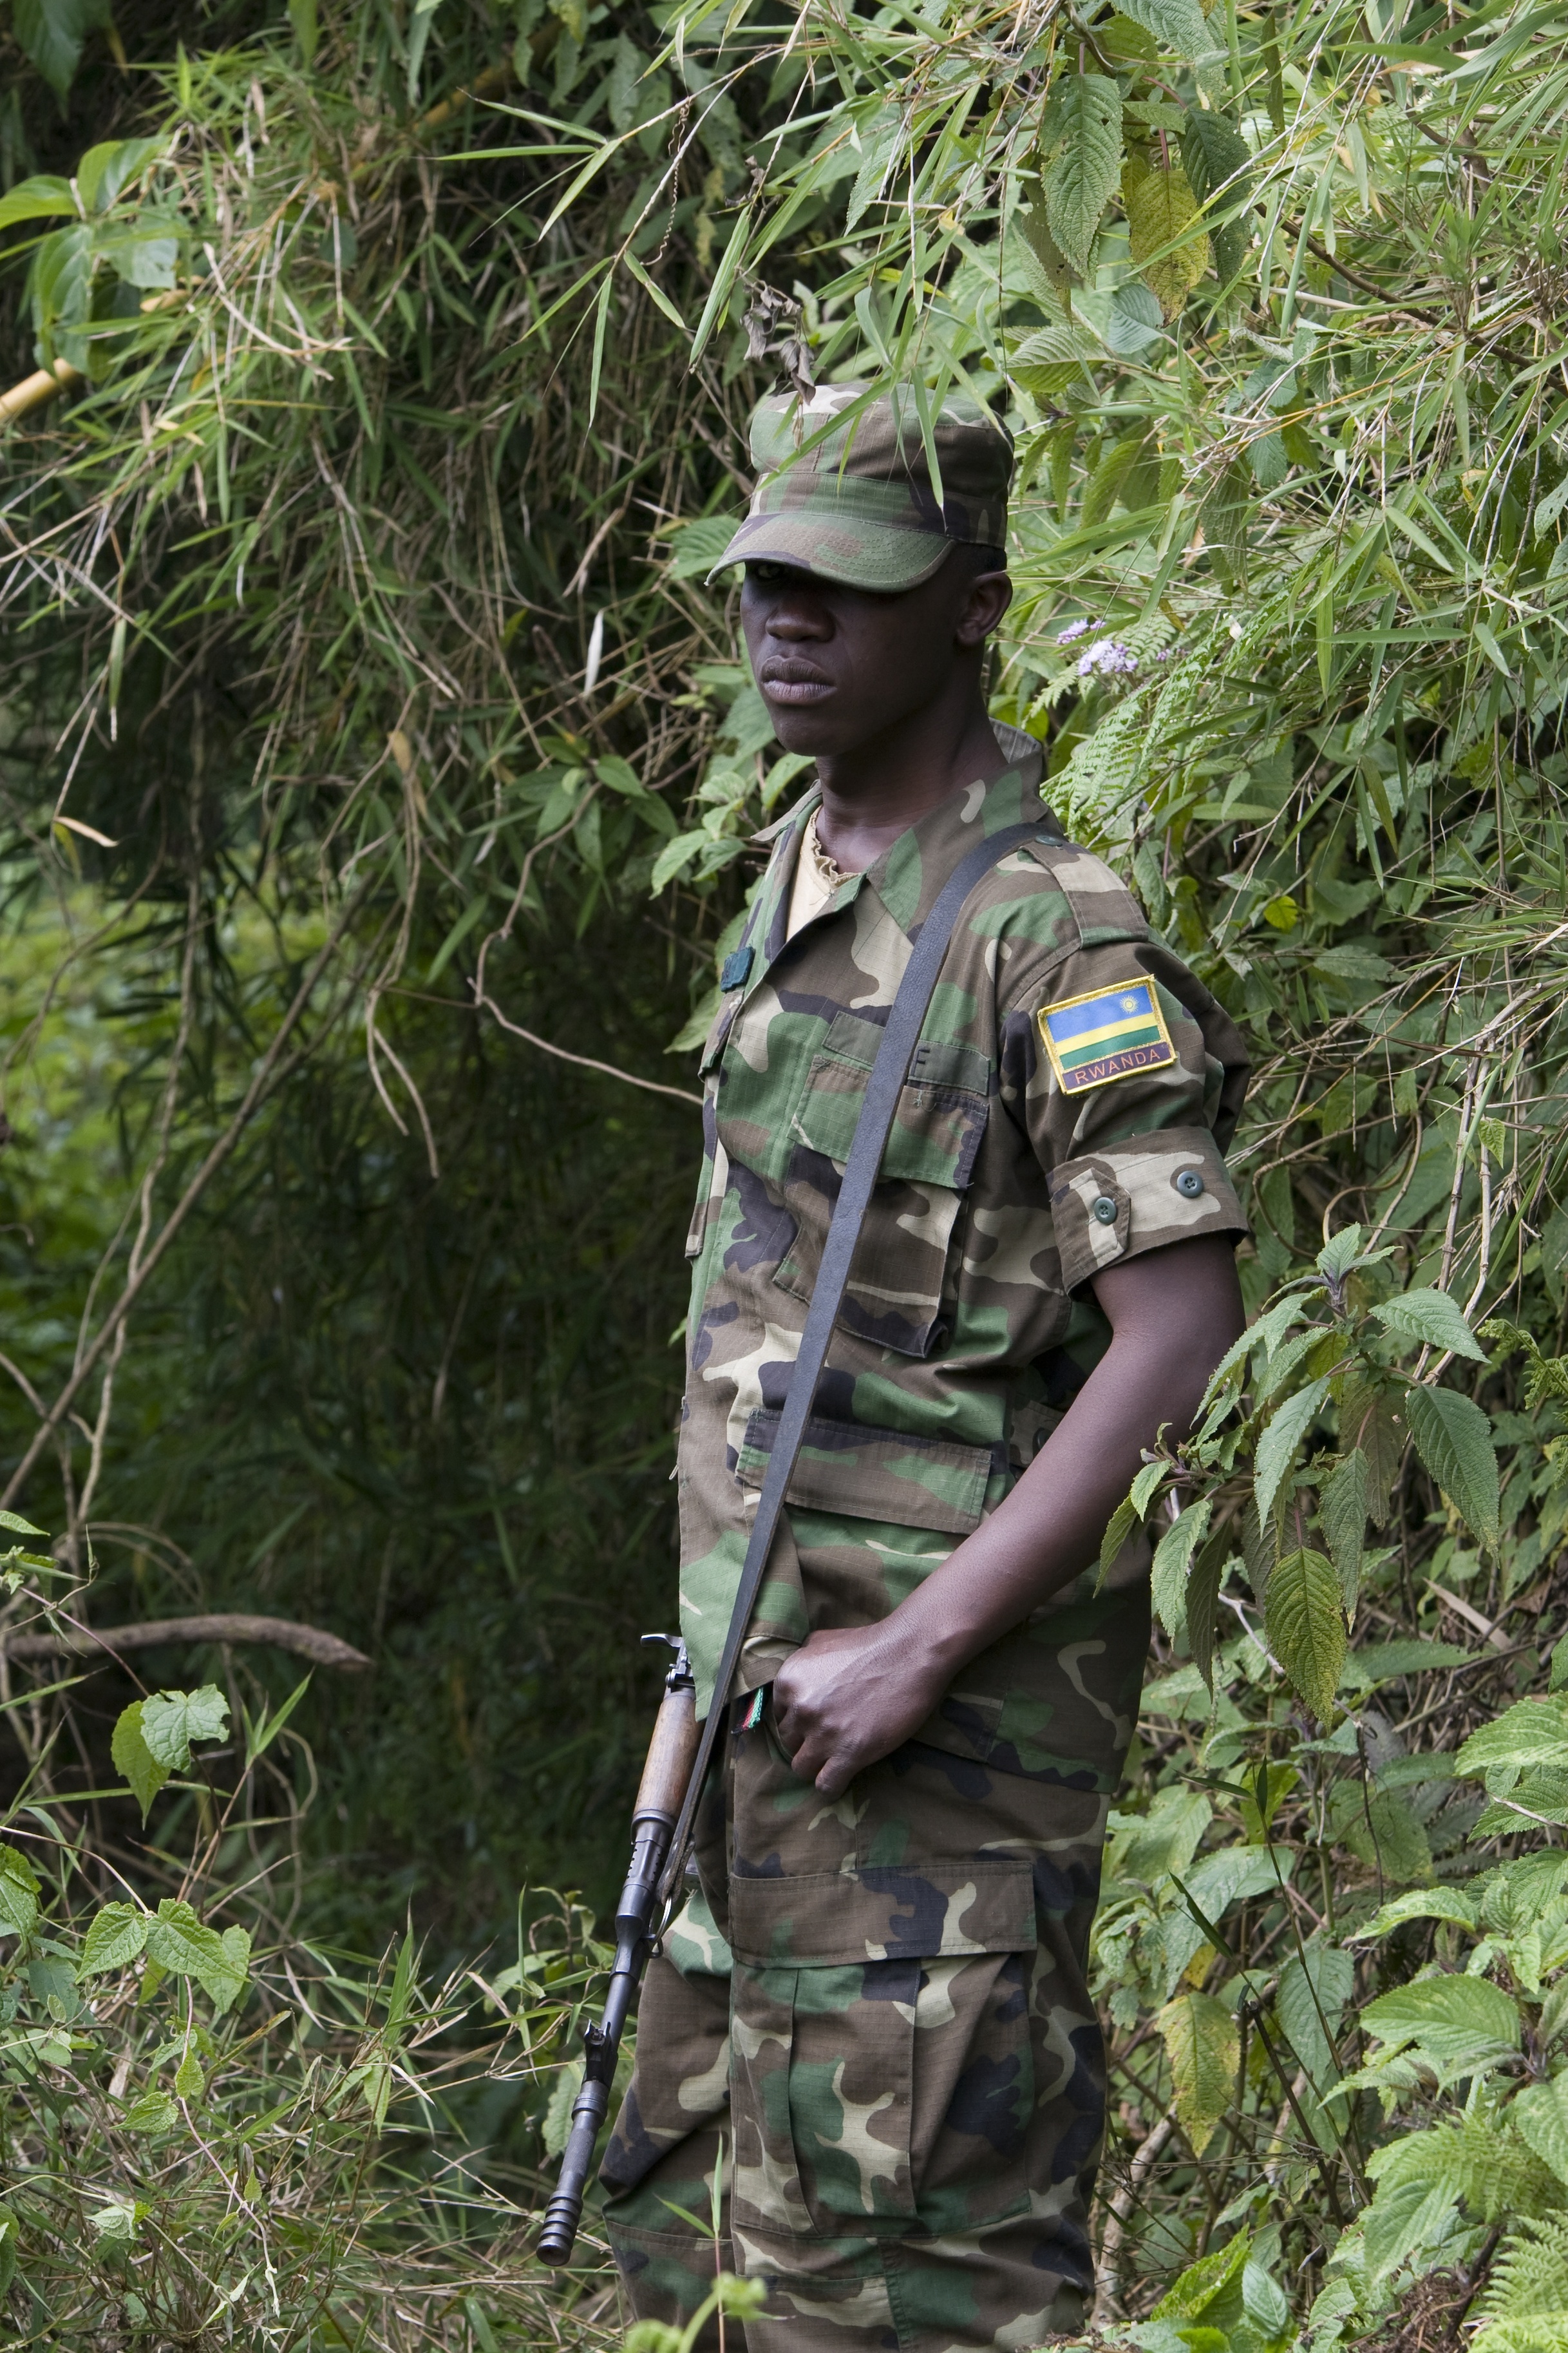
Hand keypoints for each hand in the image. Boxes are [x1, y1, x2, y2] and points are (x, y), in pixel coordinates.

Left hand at [772, 1620, 948, 1798]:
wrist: (910, 1652)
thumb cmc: (870, 1643)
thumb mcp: (821, 1640)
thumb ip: (802, 1661)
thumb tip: (797, 1680)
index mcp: (789, 1681)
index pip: (780, 1717)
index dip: (800, 1721)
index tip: (818, 1721)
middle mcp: (800, 1709)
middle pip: (789, 1744)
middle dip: (808, 1742)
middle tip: (832, 1736)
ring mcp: (824, 1733)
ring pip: (802, 1768)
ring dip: (818, 1765)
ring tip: (837, 1757)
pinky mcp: (849, 1753)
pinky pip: (826, 1786)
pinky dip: (833, 1785)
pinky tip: (845, 1774)